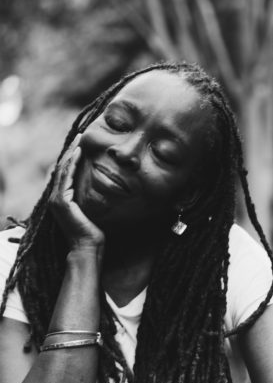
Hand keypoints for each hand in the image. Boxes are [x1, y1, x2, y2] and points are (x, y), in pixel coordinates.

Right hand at [49, 134, 104, 250]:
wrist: (89, 247)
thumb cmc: (95, 232)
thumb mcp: (94, 209)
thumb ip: (93, 197)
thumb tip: (107, 186)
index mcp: (62, 199)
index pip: (67, 172)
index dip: (73, 157)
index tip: (82, 144)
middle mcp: (56, 198)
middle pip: (63, 167)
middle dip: (72, 150)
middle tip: (81, 135)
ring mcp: (57, 199)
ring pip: (64, 169)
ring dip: (71, 152)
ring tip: (80, 139)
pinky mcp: (62, 201)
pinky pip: (66, 177)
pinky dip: (72, 164)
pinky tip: (78, 153)